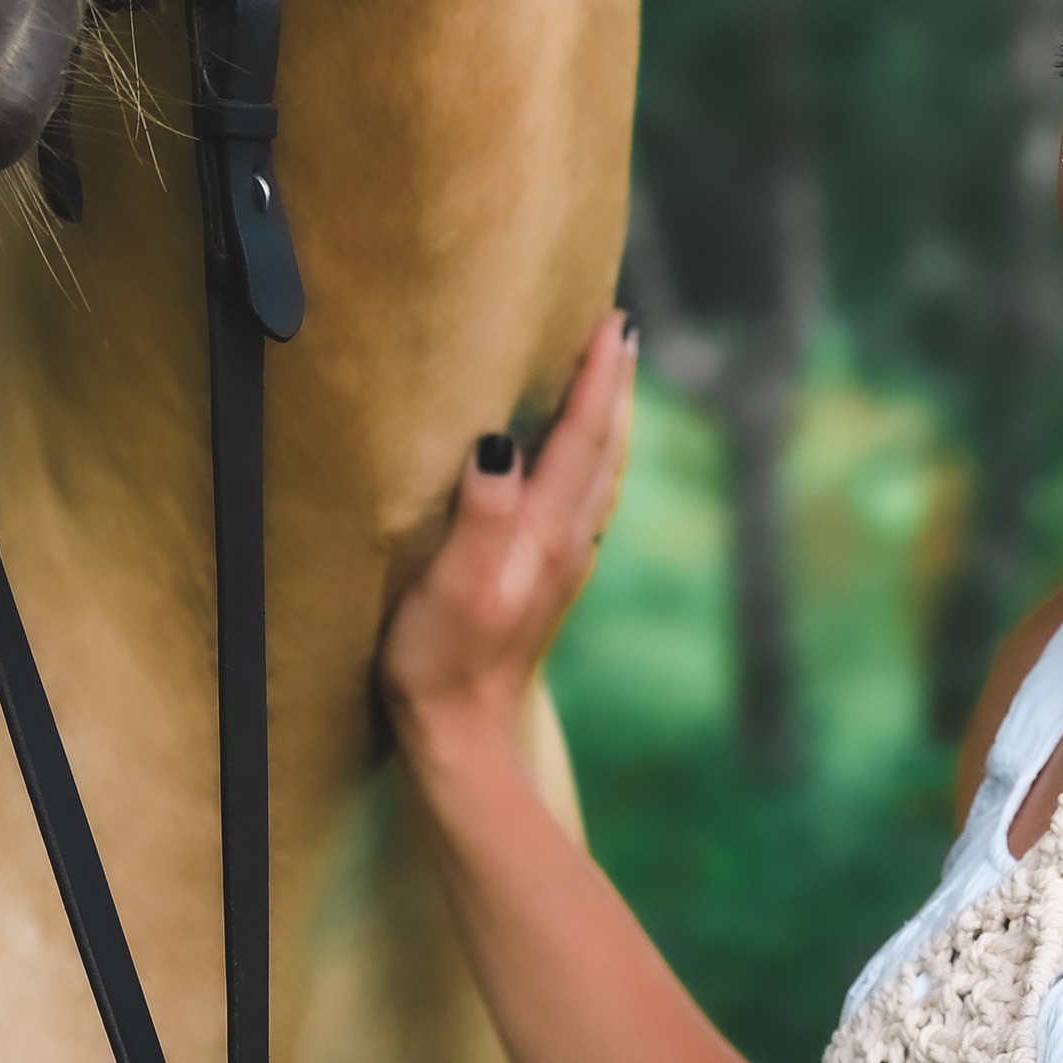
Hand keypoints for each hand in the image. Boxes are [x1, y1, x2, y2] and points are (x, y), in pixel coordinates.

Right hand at [379, 310, 636, 753]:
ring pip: (602, 476)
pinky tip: (583, 467)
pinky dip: (593, 464)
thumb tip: (499, 443)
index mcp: (544, 532)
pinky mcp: (548, 584)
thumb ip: (483, 513)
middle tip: (618, 332)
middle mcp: (566, 542)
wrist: (465, 740)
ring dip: (610, 422)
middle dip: (612, 387)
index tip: (610, 322)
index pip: (579, 436)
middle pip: (603, 448)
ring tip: (611, 381)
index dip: (595, 378)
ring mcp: (562, 565)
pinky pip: (586, 503)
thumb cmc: (443, 663)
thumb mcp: (454, 586)